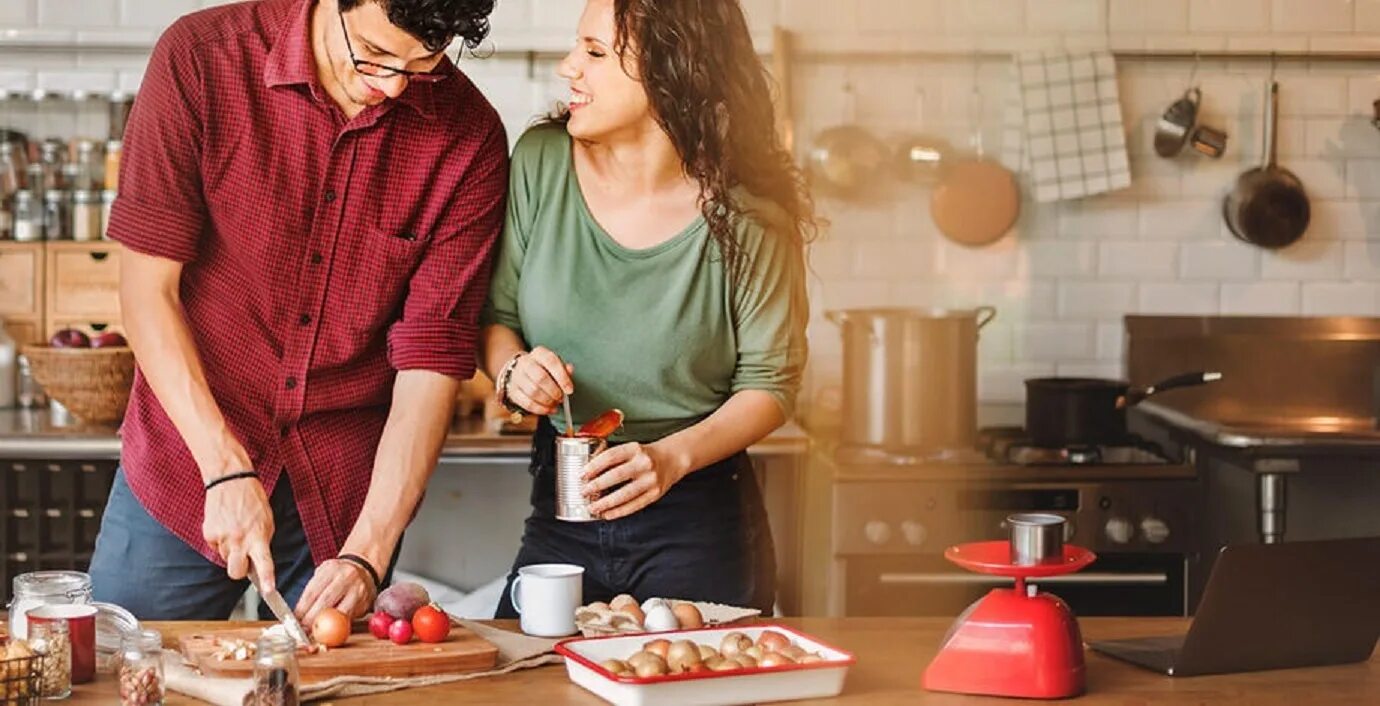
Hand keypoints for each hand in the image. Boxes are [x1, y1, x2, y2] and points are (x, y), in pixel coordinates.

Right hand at [202, 475, 276, 591]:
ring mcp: (222, 538)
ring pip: (225, 558)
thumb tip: (257, 561)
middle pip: (235, 573)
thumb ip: (262, 543)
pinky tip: (225, 525)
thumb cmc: (253, 501)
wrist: (230, 481)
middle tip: (243, 558)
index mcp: (258, 537)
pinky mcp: (208, 534)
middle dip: (239, 571)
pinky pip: (216, 547)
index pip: (264, 562)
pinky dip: (221, 540)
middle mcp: (239, 540)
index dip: (267, 579)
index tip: (269, 592)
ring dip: (231, 550)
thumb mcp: (267, 522)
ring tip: (235, 530)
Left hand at [296, 557, 377, 622]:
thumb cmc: (338, 574)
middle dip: (312, 619)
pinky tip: (333, 628)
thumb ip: (312, 591)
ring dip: (327, 626)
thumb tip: (298, 615)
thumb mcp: (323, 574)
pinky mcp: (365, 602)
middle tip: (304, 630)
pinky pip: (350, 618)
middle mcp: (346, 577)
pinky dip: (339, 626)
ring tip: (318, 632)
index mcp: (331, 569)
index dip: (302, 609)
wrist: (364, 569)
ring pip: (340, 613)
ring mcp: (358, 590)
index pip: (312, 592)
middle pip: (325, 602)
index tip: (295, 621)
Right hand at [505, 347, 573, 415]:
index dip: (562, 377)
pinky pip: (526, 403)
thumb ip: (564, 369)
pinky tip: (548, 409)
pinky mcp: (512, 391)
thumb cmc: (542, 369)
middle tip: (561, 398)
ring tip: (555, 403)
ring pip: (533, 392)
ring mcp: (517, 377)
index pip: (551, 361)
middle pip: (540, 378)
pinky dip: (540, 409)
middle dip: (554, 391)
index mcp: (539, 353)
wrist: (520, 371)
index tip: (569, 390)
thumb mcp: (554, 365)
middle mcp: (526, 362)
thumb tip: (570, 370)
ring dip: (547, 401)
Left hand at [581, 442, 689, 519]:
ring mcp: (651, 480)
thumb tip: (588, 470)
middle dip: (597, 485)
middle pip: (617, 475)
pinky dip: (619, 511)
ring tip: (593, 507)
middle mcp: (644, 463)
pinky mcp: (655, 494)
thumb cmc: (646, 455)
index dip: (595, 465)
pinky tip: (608, 514)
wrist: (672, 459)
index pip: (611, 456)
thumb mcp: (631, 449)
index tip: (583, 474)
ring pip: (625, 494)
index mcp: (635, 449)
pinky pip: (634, 505)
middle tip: (584, 492)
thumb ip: (612, 457)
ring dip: (606, 503)